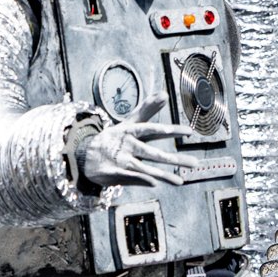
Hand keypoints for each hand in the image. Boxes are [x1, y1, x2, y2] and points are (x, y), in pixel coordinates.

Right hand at [73, 97, 195, 189]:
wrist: (84, 153)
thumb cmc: (113, 137)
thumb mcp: (129, 123)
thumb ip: (147, 109)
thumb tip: (164, 93)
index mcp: (131, 131)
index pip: (154, 130)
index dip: (171, 130)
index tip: (189, 132)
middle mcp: (127, 145)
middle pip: (153, 154)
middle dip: (173, 159)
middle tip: (194, 163)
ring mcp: (120, 160)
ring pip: (145, 168)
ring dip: (163, 175)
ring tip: (180, 181)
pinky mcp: (114, 173)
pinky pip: (131, 177)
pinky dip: (142, 180)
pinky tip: (155, 183)